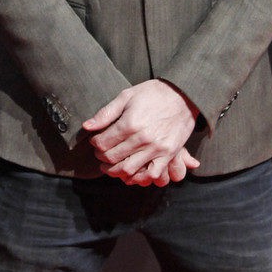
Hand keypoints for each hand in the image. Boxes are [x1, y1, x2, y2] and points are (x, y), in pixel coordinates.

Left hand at [83, 80, 199, 184]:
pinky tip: (131, 174)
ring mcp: (156, 148)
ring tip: (111, 166)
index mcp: (130, 123)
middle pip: (112, 157)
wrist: (184, 94)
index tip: (96, 141)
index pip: (103, 143)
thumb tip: (87, 127)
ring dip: (115, 171)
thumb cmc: (153, 93)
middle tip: (101, 154)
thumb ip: (106, 113)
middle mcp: (142, 138)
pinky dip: (138, 178)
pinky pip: (151, 174)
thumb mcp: (127, 96)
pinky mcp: (168, 154)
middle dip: (102, 158)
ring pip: (128, 169)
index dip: (95, 144)